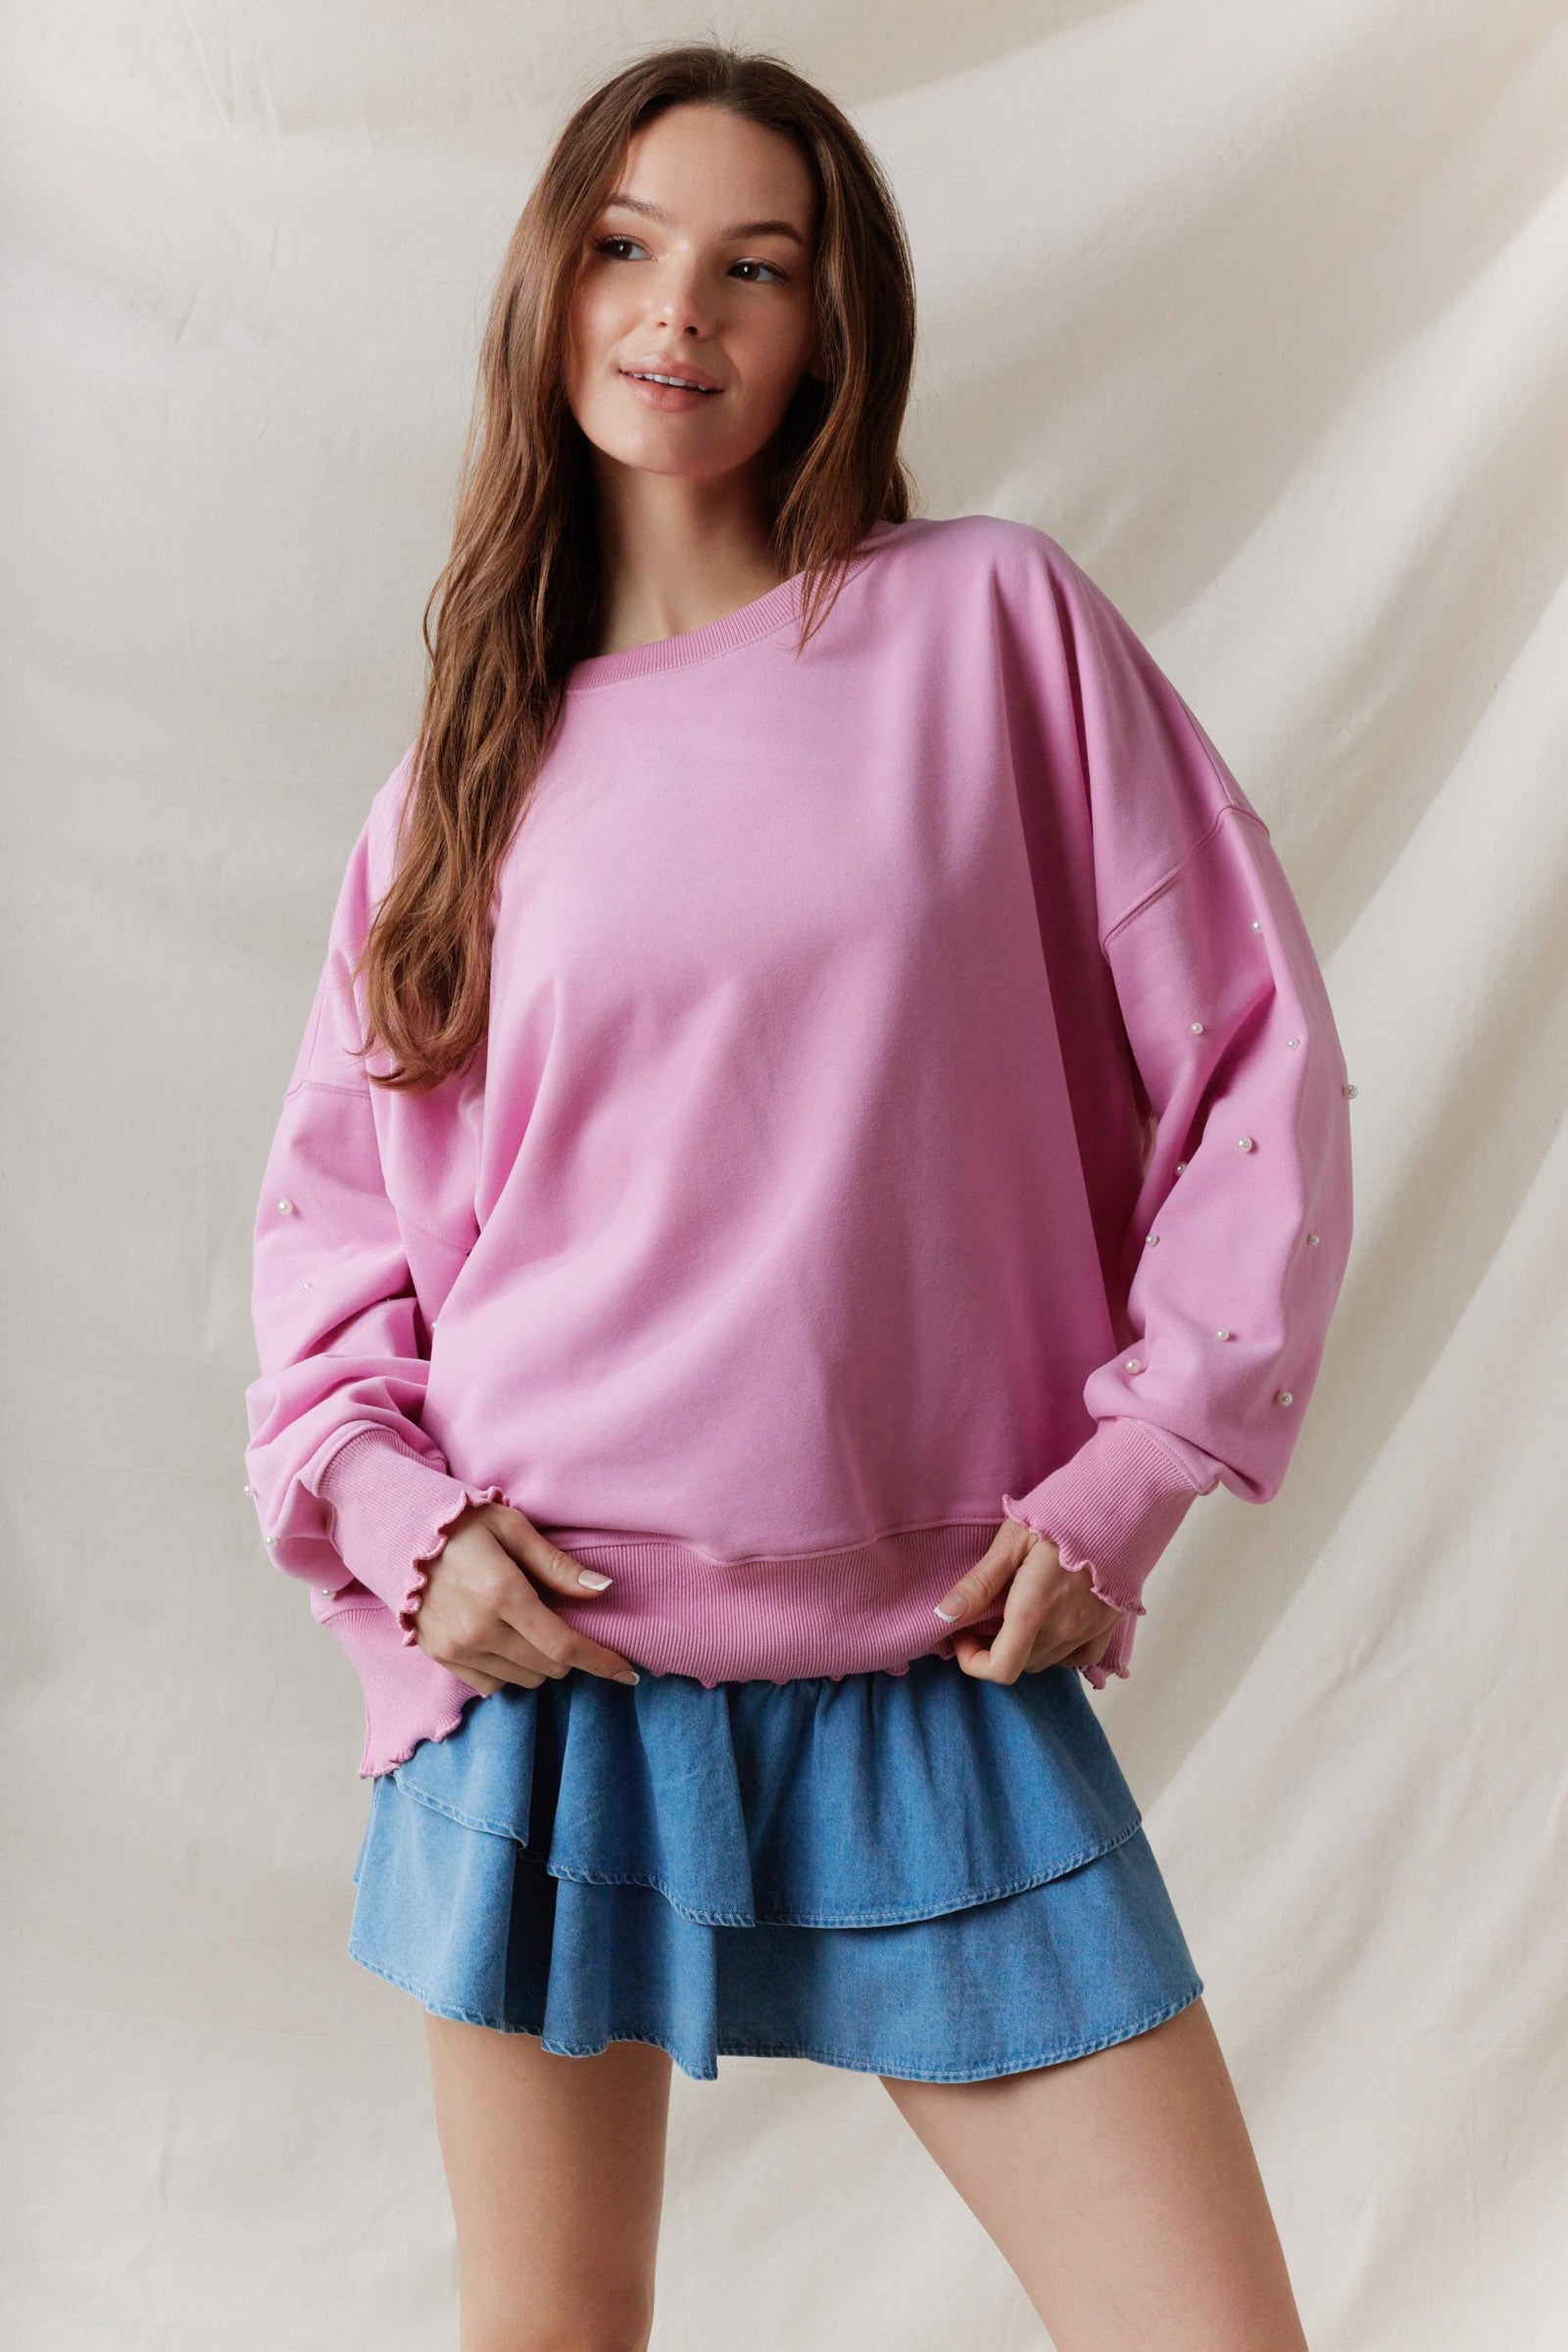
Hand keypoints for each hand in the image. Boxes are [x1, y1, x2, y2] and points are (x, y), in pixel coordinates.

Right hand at [410, 1499, 642, 1693]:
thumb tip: (603, 1589)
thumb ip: (558, 1566)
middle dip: (571, 1655)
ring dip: (540, 1662)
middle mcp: (478, 1630)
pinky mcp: (439, 1656)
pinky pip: (491, 1684)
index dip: (601, 1661)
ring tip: (532, 1628)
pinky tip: (507, 1642)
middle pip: (548, 1667)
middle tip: (567, 1625)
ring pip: (522, 1679)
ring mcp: (455, 1648)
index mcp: (503, 1594)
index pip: (565, 1646)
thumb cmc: (461, 1523)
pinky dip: (509, 1670)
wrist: (396, 1532)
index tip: (628, 1672)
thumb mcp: (513, 1528)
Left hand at [933, 1516, 1124, 1682]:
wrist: (1123, 1501)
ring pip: (1045, 1662)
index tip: (962, 1633)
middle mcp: (1063, 1630)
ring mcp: (1089, 1631)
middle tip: (983, 1613)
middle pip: (1019, 1665)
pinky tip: (1048, 1623)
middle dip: (992, 1648)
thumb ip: (979, 1583)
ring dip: (1022, 1647)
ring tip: (1014, 1610)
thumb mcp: (1012, 1540)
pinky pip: (1076, 1658)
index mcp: (1033, 1610)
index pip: (999, 1669)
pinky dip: (1056, 1650)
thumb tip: (944, 1615)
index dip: (971, 1661)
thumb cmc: (1064, 1512)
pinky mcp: (1108, 1625)